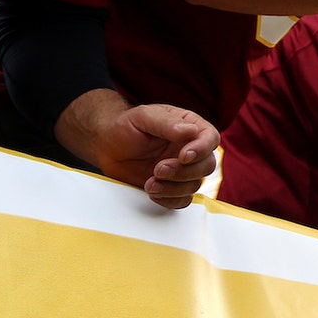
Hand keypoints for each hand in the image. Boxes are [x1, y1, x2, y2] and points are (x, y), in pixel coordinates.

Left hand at [56, 91, 219, 208]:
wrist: (107, 146)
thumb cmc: (126, 126)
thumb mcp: (144, 117)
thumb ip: (167, 123)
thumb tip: (191, 131)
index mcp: (191, 127)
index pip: (210, 138)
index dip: (202, 149)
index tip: (183, 156)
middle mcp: (191, 149)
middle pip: (207, 166)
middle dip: (184, 172)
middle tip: (158, 169)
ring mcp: (183, 171)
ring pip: (194, 185)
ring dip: (173, 188)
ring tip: (149, 182)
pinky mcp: (172, 188)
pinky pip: (182, 201)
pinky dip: (169, 200)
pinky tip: (152, 192)